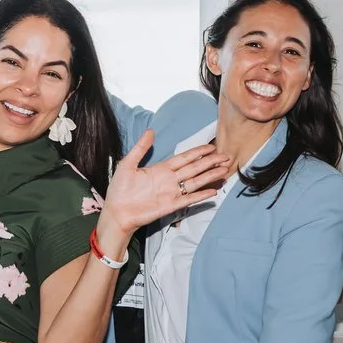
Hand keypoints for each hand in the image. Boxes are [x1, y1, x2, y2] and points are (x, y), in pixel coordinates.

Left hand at [96, 130, 230, 254]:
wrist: (116, 212)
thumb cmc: (119, 190)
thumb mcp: (127, 164)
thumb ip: (141, 148)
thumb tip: (150, 130)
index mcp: (161, 169)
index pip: (185, 158)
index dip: (199, 152)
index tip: (212, 146)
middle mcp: (169, 180)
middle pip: (195, 168)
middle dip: (211, 162)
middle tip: (226, 156)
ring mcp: (172, 193)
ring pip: (196, 182)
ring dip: (210, 176)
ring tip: (225, 170)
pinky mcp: (171, 206)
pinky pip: (189, 199)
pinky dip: (201, 195)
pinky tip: (213, 191)